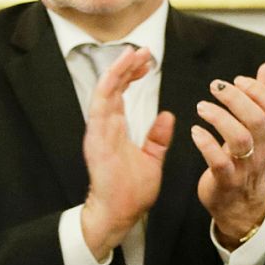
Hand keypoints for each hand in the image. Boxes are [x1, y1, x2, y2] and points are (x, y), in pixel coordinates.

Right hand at [82, 46, 174, 259]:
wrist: (119, 214)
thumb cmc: (131, 192)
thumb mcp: (152, 159)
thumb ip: (157, 138)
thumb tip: (168, 116)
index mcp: (115, 130)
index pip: (121, 94)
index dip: (131, 75)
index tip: (146, 61)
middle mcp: (104, 127)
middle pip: (112, 87)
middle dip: (125, 66)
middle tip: (142, 50)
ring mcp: (98, 132)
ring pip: (104, 92)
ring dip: (117, 71)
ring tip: (131, 54)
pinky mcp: (96, 140)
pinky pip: (99, 109)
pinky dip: (107, 89)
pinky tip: (116, 73)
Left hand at [192, 63, 264, 247]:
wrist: (238, 204)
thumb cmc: (246, 160)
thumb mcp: (260, 130)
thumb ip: (264, 98)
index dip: (259, 91)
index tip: (238, 80)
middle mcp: (263, 151)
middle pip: (257, 120)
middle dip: (236, 99)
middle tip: (216, 86)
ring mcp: (246, 167)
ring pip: (240, 139)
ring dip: (219, 118)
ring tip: (201, 107)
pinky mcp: (227, 181)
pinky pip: (219, 162)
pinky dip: (206, 144)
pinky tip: (195, 131)